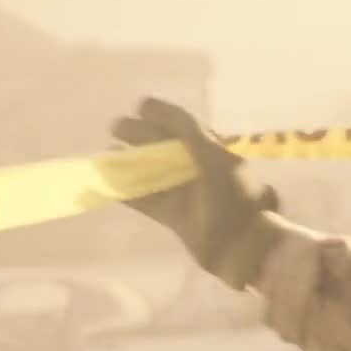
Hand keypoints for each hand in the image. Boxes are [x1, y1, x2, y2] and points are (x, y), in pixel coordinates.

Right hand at [108, 97, 282, 290]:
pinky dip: (130, 193)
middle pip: (166, 147)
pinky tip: (110, 185)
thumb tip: (155, 106)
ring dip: (131, 163)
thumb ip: (186, 130)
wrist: (243, 245)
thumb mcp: (211, 155)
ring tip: (107, 152)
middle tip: (115, 127)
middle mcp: (200, 169)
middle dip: (140, 135)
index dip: (162, 114)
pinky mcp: (177, 218)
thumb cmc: (231, 196)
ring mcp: (188, 195)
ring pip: (154, 173)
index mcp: (214, 150)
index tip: (138, 106)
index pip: (184, 126)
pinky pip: (150, 201)